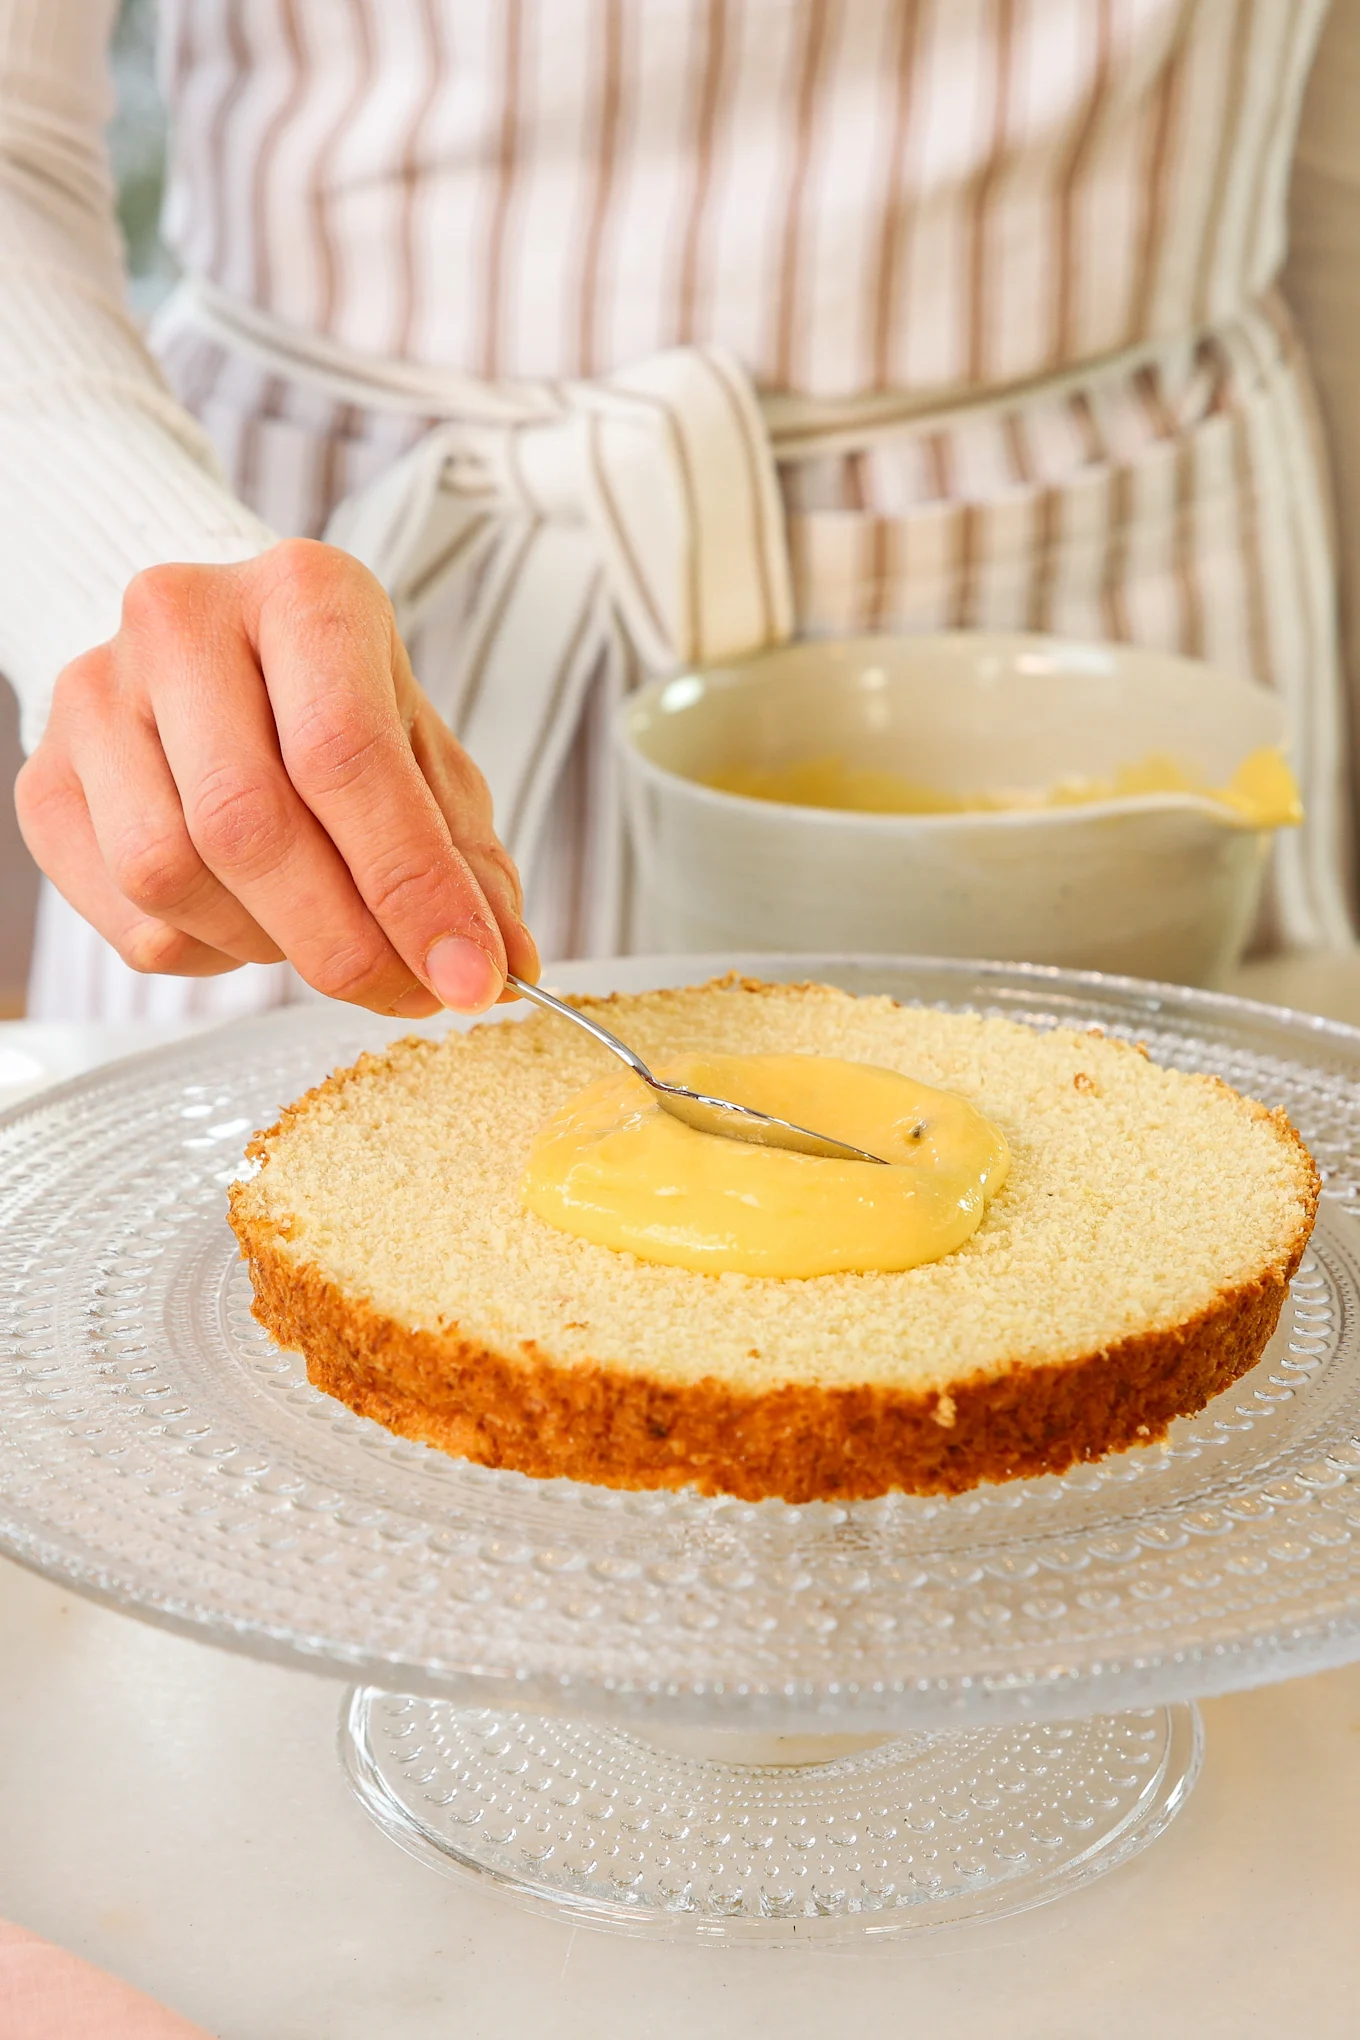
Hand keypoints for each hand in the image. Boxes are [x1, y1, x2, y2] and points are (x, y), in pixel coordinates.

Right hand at [16, 540, 538, 1015]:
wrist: (211, 656)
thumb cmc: (328, 700)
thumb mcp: (420, 752)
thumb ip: (464, 856)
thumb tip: (502, 964)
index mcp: (301, 593)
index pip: (346, 755)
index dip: (411, 886)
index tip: (468, 977)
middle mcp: (181, 622)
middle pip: (249, 824)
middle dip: (344, 942)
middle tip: (407, 992)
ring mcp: (96, 697)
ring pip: (173, 876)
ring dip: (267, 944)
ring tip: (320, 929)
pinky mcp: (46, 780)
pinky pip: (131, 918)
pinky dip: (210, 952)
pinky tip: (248, 917)